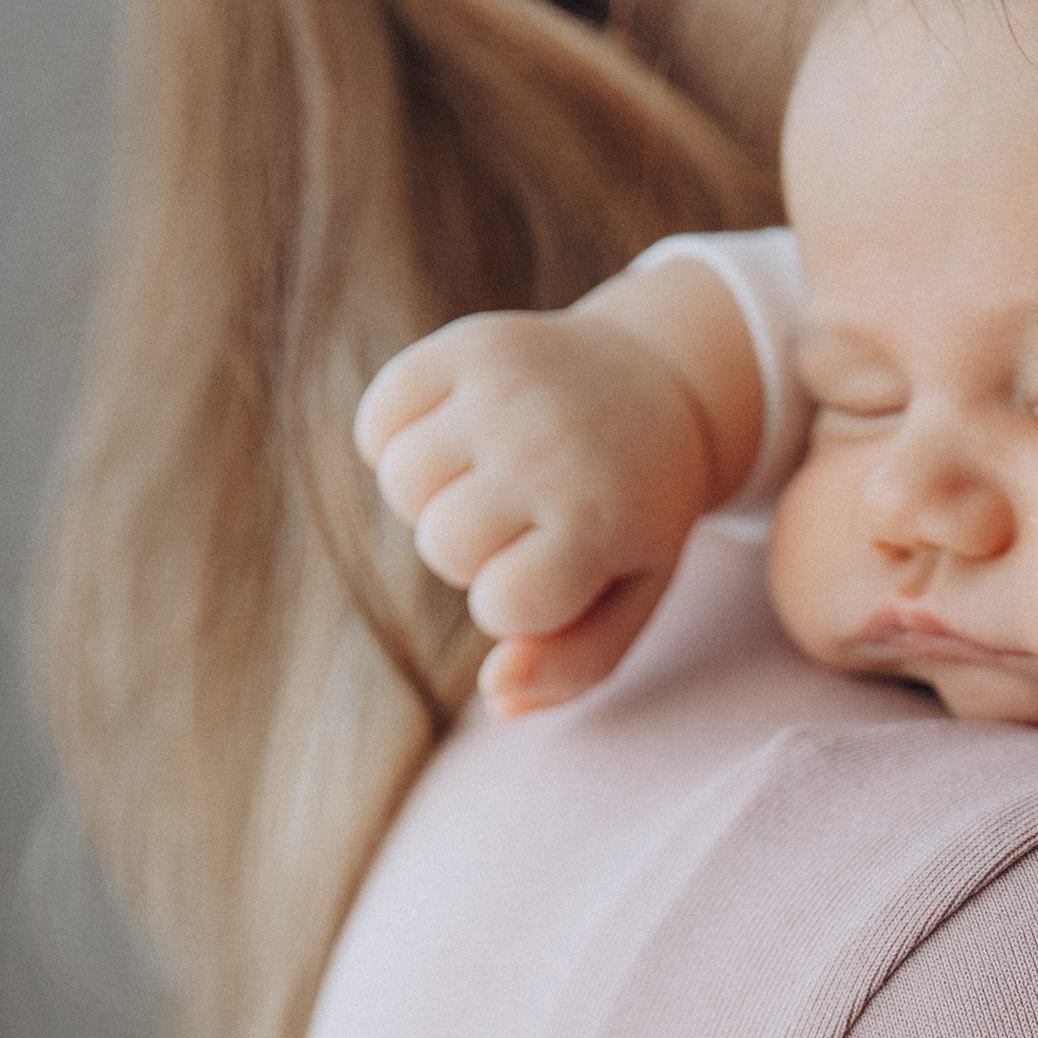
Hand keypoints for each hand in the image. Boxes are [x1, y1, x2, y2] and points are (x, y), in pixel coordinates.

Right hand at [353, 287, 731, 715]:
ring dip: (431, 497)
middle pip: (442, 544)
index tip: (553, 572)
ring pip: (402, 481)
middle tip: (519, 522)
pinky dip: (397, 439)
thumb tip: (494, 692)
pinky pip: (379, 419)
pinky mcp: (467, 344)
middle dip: (472, 552)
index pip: (500, 606)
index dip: (512, 604)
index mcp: (598, 522)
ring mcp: (506, 389)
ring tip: (484, 481)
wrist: (658, 384)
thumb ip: (570, 665)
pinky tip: (452, 440)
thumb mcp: (631, 597)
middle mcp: (550, 449)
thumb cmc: (633, 515)